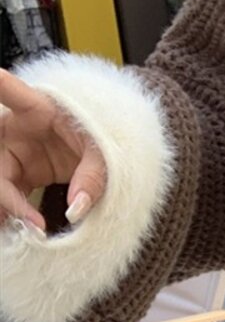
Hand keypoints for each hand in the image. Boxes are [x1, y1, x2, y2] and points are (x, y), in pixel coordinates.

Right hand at [0, 67, 106, 232]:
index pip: (5, 89)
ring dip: (5, 206)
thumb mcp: (109, 153)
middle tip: (9, 216)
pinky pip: (8, 193)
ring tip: (19, 231)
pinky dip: (12, 213)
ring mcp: (16, 151)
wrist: (116, 154)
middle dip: (1, 189)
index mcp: (38, 107)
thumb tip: (76, 210)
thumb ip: (94, 177)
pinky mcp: (22, 173)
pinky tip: (17, 230)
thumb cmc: (111, 138)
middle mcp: (17, 127)